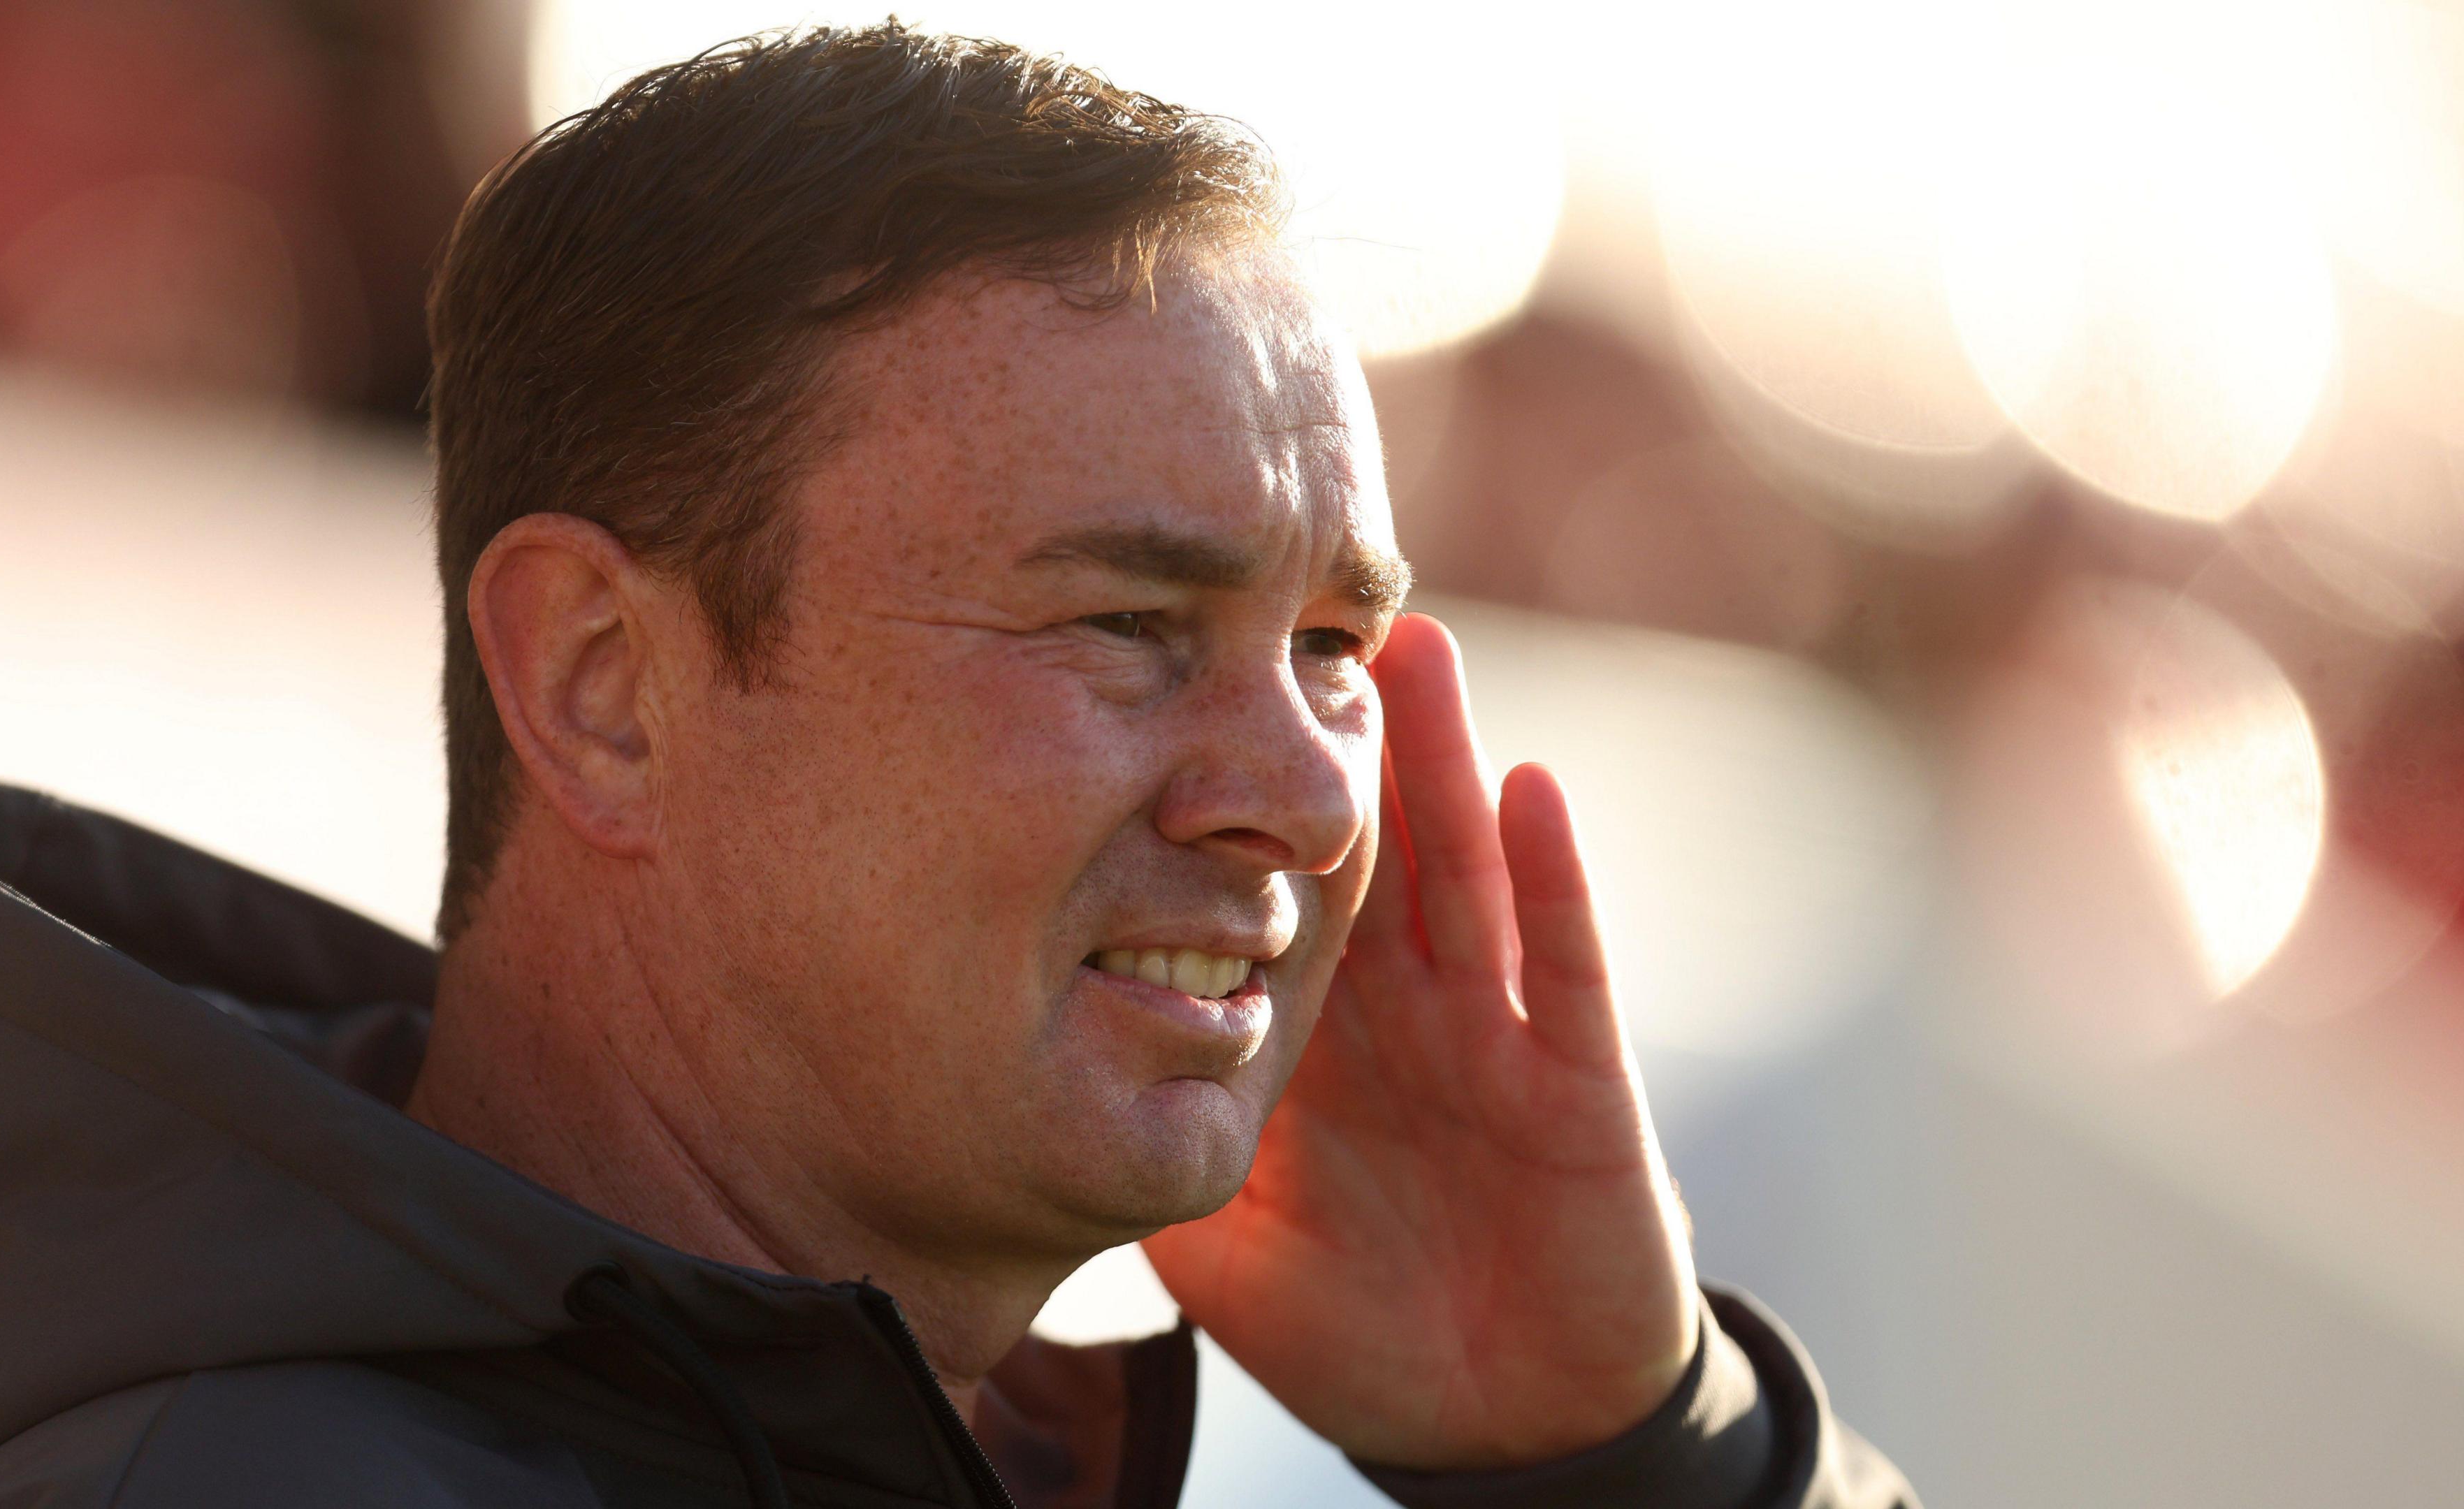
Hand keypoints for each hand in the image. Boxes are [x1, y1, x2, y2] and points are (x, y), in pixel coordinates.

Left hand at [1141, 613, 1697, 1469]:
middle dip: (1339, 737)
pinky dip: (1551, 878)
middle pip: (1366, 847)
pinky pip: (1561, 966)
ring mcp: (1491, 1036)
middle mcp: (1403, 1013)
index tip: (1176, 691)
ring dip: (1442, 762)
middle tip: (1294, 613)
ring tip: (1410, 650)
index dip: (1235, 800)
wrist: (1493, 1420)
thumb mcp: (1221, 1236)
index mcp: (1318, 1034)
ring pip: (1461, 870)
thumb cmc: (1353, 1321)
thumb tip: (1012, 1102)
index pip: (1272, 890)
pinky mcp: (1576, 1083)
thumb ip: (1144, 1156)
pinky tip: (1529, 786)